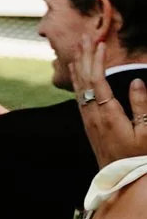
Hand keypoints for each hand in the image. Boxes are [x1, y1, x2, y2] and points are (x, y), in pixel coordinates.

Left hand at [74, 38, 146, 168]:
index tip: (98, 43)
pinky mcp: (88, 126)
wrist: (122, 181)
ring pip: (78, 88)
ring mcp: (88, 121)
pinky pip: (79, 97)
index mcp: (107, 114)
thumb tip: (135, 81)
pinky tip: (77, 75)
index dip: (97, 60)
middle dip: (85, 57)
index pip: (97, 81)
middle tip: (84, 37)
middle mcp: (92, 115)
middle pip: (84, 80)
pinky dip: (78, 81)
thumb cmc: (139, 157)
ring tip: (77, 50)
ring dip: (79, 67)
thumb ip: (141, 105)